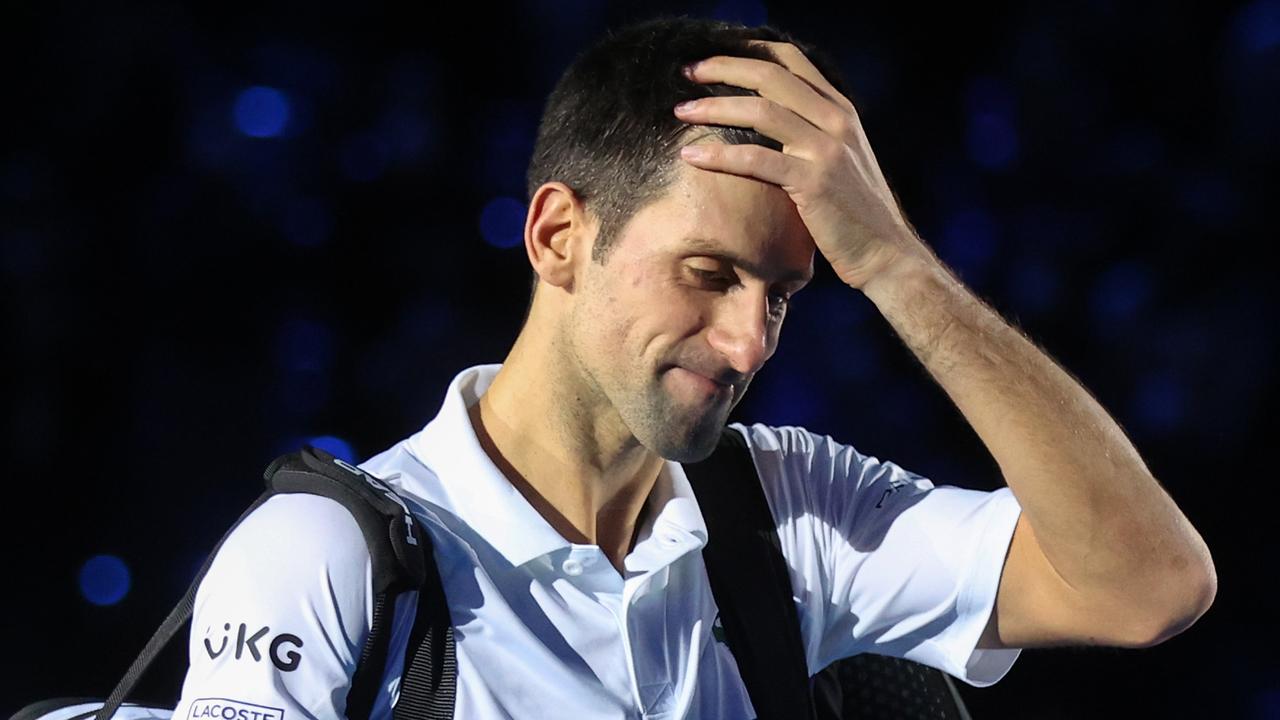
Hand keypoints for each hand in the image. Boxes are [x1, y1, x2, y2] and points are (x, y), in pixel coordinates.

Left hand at [674, 40, 933, 290]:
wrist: (886, 254)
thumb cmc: (855, 214)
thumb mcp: (839, 159)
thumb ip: (811, 133)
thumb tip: (767, 123)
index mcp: (841, 110)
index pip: (792, 61)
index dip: (750, 51)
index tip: (714, 57)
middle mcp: (836, 120)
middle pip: (771, 76)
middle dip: (723, 68)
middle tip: (687, 72)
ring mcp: (827, 150)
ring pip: (761, 110)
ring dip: (714, 107)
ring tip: (680, 110)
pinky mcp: (813, 182)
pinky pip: (756, 160)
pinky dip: (719, 155)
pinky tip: (691, 157)